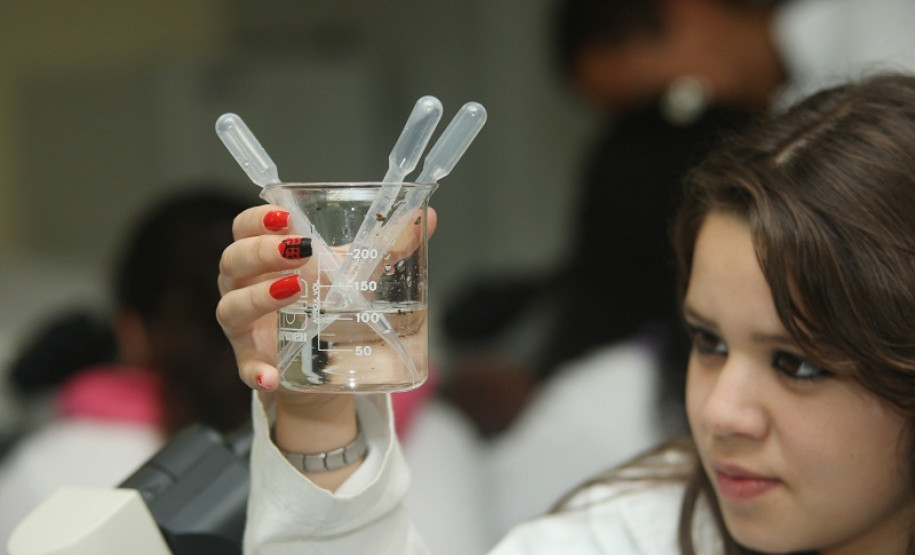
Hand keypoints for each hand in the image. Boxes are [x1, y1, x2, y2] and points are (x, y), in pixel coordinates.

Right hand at [216, 204, 437, 394]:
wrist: (327, 362)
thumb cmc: (328, 303)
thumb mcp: (356, 273)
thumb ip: (388, 245)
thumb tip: (426, 218)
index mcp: (263, 257)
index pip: (244, 228)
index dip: (257, 219)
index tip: (284, 216)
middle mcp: (243, 287)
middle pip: (233, 262)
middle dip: (261, 251)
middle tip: (298, 250)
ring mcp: (245, 327)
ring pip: (232, 307)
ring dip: (257, 298)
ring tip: (293, 291)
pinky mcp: (254, 363)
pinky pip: (246, 368)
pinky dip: (255, 371)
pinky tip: (269, 376)